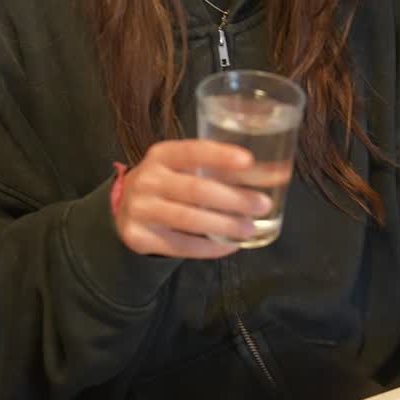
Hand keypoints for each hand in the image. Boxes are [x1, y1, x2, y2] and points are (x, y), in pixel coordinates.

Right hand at [114, 140, 271, 257]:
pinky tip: (230, 245)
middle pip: (196, 189)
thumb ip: (219, 170)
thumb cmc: (168, 184)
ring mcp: (140, 209)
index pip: (192, 151)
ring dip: (225, 225)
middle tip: (261, 204)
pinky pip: (181, 245)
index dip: (220, 155)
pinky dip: (210, 247)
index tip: (248, 161)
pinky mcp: (139, 237)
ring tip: (249, 228)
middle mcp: (147, 179)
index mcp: (161, 155)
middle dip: (234, 198)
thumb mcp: (182, 168)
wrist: (125, 209)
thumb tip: (273, 175)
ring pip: (189, 219)